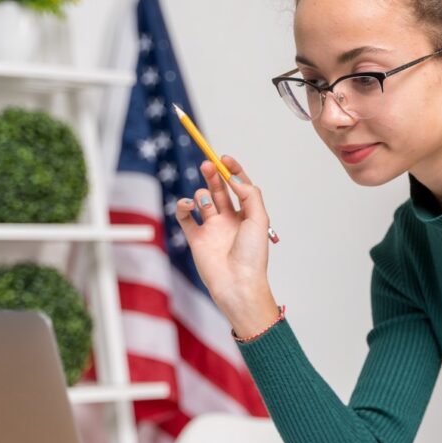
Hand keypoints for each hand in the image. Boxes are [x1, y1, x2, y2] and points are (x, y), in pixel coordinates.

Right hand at [173, 155, 278, 332]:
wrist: (237, 284)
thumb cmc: (252, 255)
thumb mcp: (258, 218)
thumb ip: (249, 194)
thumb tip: (233, 178)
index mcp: (247, 214)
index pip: (239, 186)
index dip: (232, 170)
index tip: (224, 158)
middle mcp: (229, 219)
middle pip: (219, 189)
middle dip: (213, 174)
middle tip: (207, 164)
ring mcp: (212, 228)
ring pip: (202, 200)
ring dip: (202, 195)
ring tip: (205, 204)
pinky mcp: (196, 239)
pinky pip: (185, 217)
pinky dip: (183, 207)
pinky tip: (188, 205)